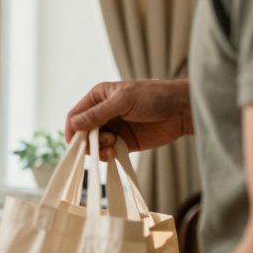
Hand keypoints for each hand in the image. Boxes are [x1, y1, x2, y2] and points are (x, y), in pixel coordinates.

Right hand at [65, 79, 191, 159]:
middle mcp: (103, 113)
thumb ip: (97, 114)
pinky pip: (107, 152)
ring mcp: (113, 128)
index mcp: (98, 97)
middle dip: (87, 141)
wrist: (181, 110)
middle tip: (103, 142)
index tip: (73, 144)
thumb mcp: (122, 102)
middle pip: (82, 132)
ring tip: (113, 145)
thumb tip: (74, 124)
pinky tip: (115, 152)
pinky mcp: (124, 142)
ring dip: (99, 148)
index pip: (75, 115)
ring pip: (94, 144)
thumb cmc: (153, 97)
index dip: (71, 130)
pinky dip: (107, 155)